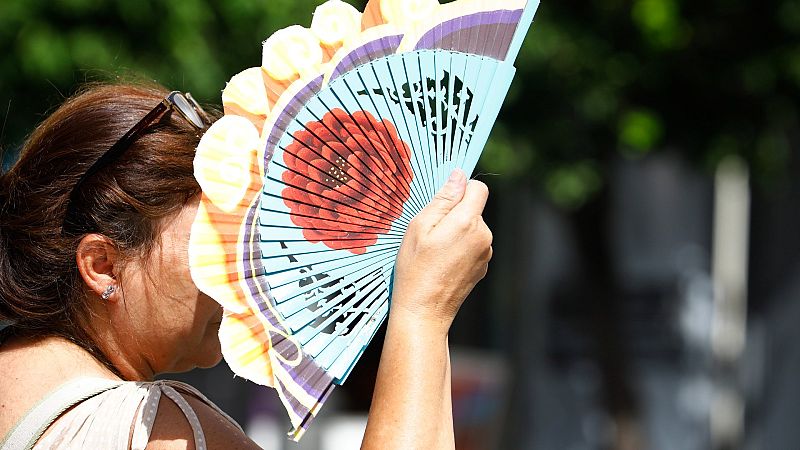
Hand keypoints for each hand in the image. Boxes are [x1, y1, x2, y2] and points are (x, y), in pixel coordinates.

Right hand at [391, 169, 492, 334]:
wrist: (424, 313)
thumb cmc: (415, 270)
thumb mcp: (420, 228)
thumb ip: (443, 200)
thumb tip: (458, 176)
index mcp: (468, 222)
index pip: (478, 188)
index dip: (460, 189)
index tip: (442, 201)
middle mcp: (484, 237)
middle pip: (474, 209)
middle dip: (454, 214)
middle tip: (429, 233)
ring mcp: (485, 254)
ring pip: (472, 228)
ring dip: (456, 232)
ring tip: (434, 251)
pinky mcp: (482, 267)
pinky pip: (472, 246)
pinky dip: (459, 248)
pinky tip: (441, 263)